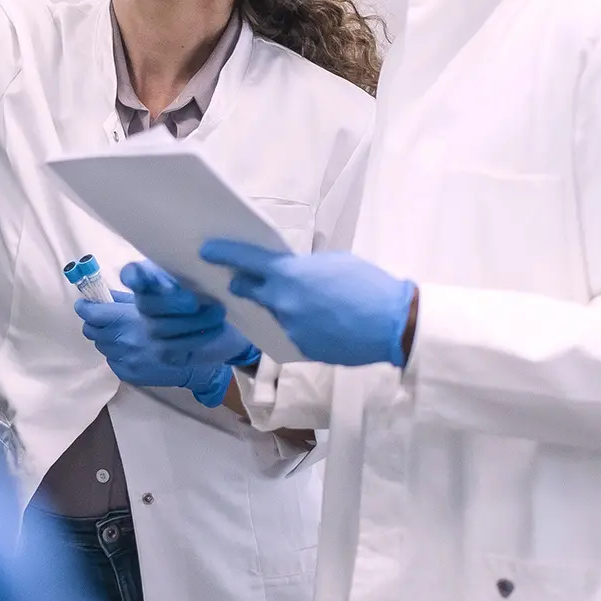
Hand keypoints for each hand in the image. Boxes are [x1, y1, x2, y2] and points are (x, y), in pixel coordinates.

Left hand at [76, 291, 234, 407]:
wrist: (206, 362)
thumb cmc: (189, 324)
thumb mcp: (161, 303)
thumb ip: (129, 300)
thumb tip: (105, 295)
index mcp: (132, 320)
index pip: (94, 314)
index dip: (87, 306)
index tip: (86, 302)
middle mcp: (126, 343)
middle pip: (92, 330)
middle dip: (96, 321)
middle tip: (105, 315)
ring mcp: (127, 362)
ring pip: (101, 345)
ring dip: (108, 336)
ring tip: (123, 331)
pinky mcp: (130, 376)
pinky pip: (112, 360)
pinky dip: (117, 352)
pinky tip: (133, 347)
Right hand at [122, 261, 260, 371]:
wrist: (223, 324)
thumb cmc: (209, 290)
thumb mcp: (202, 274)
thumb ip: (191, 268)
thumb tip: (196, 262)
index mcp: (152, 279)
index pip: (131, 275)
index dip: (132, 277)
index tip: (139, 280)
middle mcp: (146, 304)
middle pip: (145, 304)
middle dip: (170, 303)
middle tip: (194, 302)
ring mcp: (152, 329)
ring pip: (160, 328)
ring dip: (192, 321)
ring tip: (218, 312)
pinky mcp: (164, 351)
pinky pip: (175, 348)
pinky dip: (198, 337)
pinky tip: (217, 328)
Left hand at [199, 241, 415, 367]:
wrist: (392, 324)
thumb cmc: (368, 285)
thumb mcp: (333, 263)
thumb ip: (305, 268)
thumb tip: (294, 273)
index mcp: (289, 276)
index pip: (246, 261)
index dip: (224, 254)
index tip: (208, 251)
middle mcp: (282, 303)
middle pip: (250, 291)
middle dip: (247, 284)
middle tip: (246, 279)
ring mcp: (290, 329)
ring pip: (275, 313)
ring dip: (283, 306)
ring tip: (311, 303)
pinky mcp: (302, 349)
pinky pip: (292, 332)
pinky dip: (301, 324)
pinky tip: (323, 321)